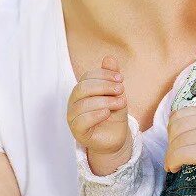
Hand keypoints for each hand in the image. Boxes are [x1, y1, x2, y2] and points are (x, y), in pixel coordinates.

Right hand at [67, 56, 130, 173]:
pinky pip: (82, 121)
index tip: (120, 78)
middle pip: (83, 88)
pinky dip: (95, 115)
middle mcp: (74, 102)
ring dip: (105, 101)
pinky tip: (107, 113)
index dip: (103, 75)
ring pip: (83, 104)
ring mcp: (73, 117)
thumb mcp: (115, 94)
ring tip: (121, 103)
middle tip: (121, 89)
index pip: (87, 77)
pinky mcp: (77, 132)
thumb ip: (111, 77)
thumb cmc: (113, 115)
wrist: (115, 138)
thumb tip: (109, 57)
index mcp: (81, 90)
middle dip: (104, 86)